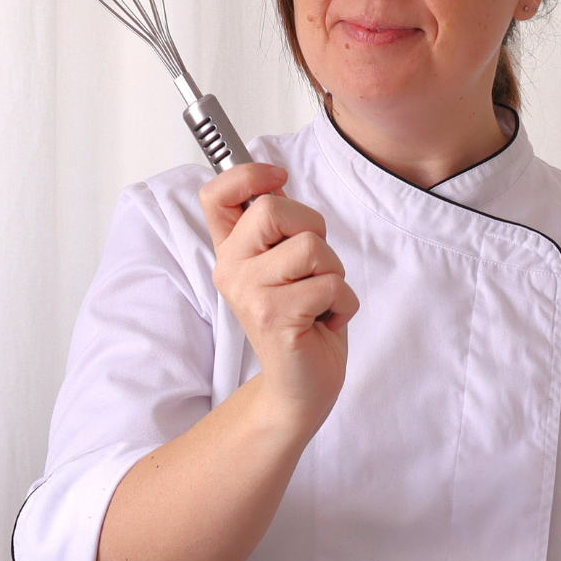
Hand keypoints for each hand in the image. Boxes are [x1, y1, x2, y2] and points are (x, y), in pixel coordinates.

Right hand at [199, 162, 358, 431]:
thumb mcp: (286, 265)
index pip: (216, 193)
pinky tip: (325, 322)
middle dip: (313, 229)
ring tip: (320, 299)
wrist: (301, 385)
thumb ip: (279, 227)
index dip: (248, 174)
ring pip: (312, 246)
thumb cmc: (303, 319)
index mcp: (231, 250)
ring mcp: (250, 294)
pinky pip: (331, 285)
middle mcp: (231, 269)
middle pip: (274, 208)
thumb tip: (275, 181)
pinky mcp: (275, 318)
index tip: (278, 179)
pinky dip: (344, 303)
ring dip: (334, 272)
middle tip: (313, 267)